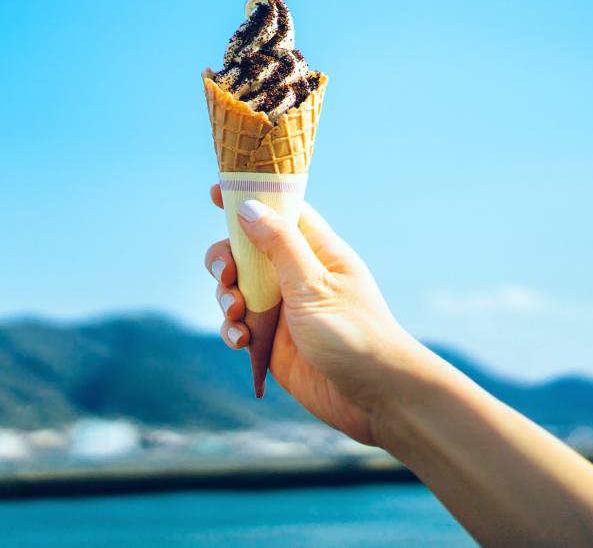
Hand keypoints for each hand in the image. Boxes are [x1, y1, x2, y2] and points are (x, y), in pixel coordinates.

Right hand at [204, 185, 425, 444]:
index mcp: (317, 252)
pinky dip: (232, 330)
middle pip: (247, 251)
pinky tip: (240, 342)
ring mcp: (284, 310)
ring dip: (226, 298)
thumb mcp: (314, 285)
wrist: (375, 399)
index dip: (251, 199)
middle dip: (226, 260)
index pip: (282, 212)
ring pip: (237, 290)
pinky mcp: (272, 343)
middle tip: (226, 275)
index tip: (217, 193)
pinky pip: (239, 326)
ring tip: (236, 314)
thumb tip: (249, 207)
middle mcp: (298, 276)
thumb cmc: (355, 336)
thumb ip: (280, 246)